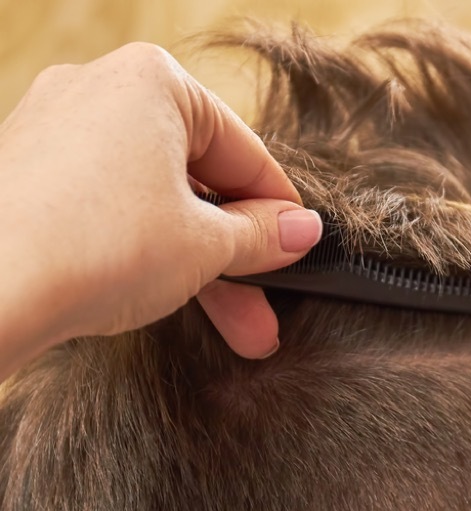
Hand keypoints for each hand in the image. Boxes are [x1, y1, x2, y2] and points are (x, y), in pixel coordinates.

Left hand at [0, 42, 320, 379]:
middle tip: (264, 304)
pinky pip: (107, 209)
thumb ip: (262, 236)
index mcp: (152, 82)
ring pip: (152, 200)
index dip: (279, 209)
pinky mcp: (25, 175)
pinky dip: (141, 251)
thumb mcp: (206, 246)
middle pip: (196, 181)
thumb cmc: (94, 248)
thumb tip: (300, 231)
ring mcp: (54, 131)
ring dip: (195, 264)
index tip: (298, 245)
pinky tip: (164, 296)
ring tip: (230, 325)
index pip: (243, 151)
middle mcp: (97, 91)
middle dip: (236, 256)